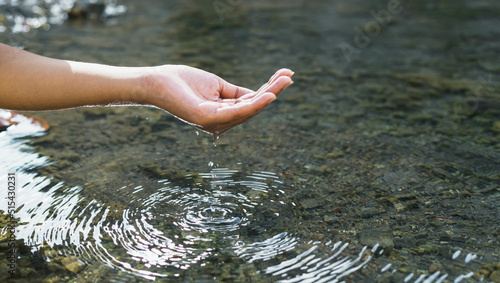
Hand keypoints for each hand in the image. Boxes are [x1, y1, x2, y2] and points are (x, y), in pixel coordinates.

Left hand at [146, 65, 293, 134]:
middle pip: (253, 107)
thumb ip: (237, 93)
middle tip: (290, 76)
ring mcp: (215, 123)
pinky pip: (236, 111)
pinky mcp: (209, 119)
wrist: (158, 82)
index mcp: (223, 114)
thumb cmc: (184, 83)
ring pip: (248, 109)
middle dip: (273, 91)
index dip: (268, 89)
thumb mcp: (217, 86)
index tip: (285, 75)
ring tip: (284, 82)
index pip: (250, 102)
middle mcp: (221, 123)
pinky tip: (268, 95)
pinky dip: (254, 104)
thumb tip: (258, 94)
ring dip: (269, 95)